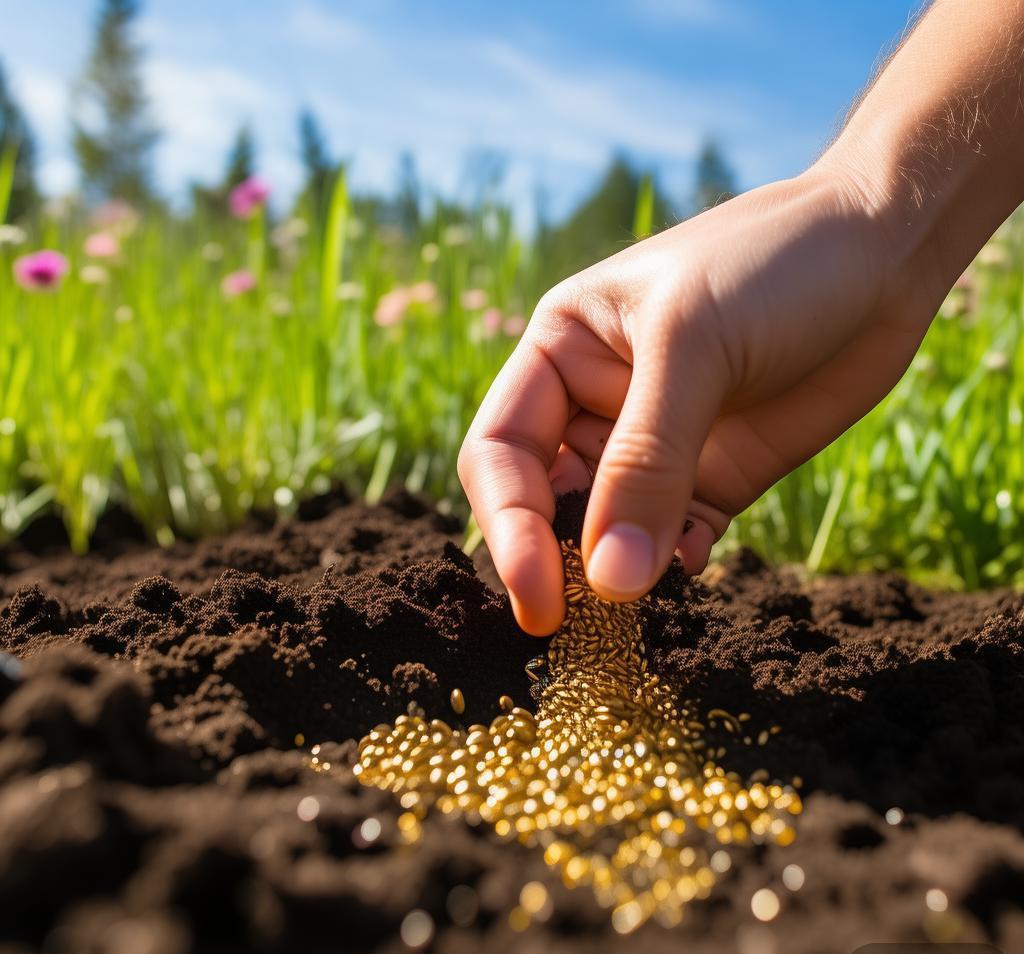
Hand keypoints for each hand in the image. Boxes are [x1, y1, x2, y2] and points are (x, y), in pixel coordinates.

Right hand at [459, 161, 947, 634]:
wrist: (884, 249)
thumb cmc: (772, 264)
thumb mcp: (693, 346)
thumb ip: (646, 462)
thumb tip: (608, 579)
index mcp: (561, 352)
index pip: (501, 451)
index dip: (507, 525)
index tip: (538, 595)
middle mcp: (594, 404)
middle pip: (544, 501)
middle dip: (556, 558)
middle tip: (577, 619)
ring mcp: (656, 447)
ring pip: (609, 531)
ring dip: (618, 571)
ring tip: (639, 600)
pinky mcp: (713, 478)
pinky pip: (676, 540)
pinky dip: (676, 563)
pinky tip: (696, 563)